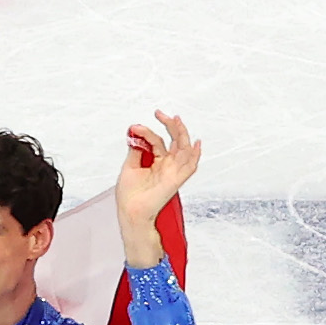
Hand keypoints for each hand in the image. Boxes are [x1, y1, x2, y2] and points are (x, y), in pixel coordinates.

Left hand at [115, 111, 200, 254]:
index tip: (134, 127)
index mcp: (156, 162)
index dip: (146, 132)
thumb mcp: (130, 166)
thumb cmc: (129, 194)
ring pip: (184, 149)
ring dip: (181, 133)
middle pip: (175, 141)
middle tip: (160, 113)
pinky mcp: (176, 180)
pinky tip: (195, 144)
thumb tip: (135, 133)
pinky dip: (194, 155)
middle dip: (169, 125)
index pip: (156, 141)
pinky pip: (190, 167)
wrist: (130, 211)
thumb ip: (136, 150)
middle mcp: (167, 165)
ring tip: (174, 120)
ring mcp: (173, 172)